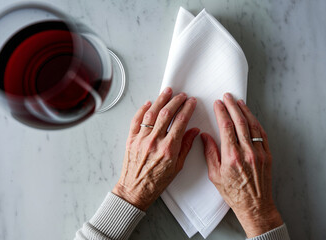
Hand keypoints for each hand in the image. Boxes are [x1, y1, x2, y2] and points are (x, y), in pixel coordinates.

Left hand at [113, 87, 198, 210]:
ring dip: (160, 100)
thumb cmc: (157, 182)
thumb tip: (194, 131)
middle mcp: (155, 141)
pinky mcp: (131, 140)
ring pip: (151, 113)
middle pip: (167, 113)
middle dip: (176, 101)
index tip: (191, 102)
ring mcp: (141, 139)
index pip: (180, 121)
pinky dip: (142, 110)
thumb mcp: (177, 166)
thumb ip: (186, 146)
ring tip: (167, 92)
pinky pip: (136, 120)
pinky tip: (148, 103)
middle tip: (182, 96)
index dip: (187, 108)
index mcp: (169, 149)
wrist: (135, 190)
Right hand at [201, 93, 282, 237]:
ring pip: (252, 125)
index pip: (226, 127)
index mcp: (232, 157)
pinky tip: (250, 116)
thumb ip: (210, 153)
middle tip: (227, 97)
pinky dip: (255, 122)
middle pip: (240, 122)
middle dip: (232, 106)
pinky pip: (262, 134)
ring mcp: (259, 153)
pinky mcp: (267, 155)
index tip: (217, 104)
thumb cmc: (234, 193)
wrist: (255, 205)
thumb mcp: (215, 176)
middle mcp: (247, 152)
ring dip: (245, 111)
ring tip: (238, 102)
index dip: (222, 112)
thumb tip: (205, 136)